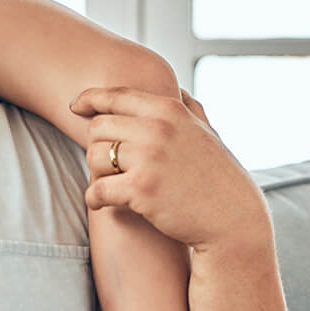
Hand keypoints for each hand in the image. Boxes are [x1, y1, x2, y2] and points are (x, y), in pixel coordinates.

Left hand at [70, 86, 270, 252]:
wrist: (235, 223)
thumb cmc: (220, 178)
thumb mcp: (208, 133)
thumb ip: (190, 108)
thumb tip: (175, 87)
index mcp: (169, 110)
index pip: (114, 96)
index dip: (88, 99)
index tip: (74, 106)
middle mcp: (157, 128)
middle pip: (98, 126)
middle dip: (97, 144)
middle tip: (106, 162)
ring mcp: (148, 158)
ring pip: (94, 155)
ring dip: (96, 171)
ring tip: (107, 182)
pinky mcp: (141, 189)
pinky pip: (97, 187)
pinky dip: (93, 197)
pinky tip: (97, 202)